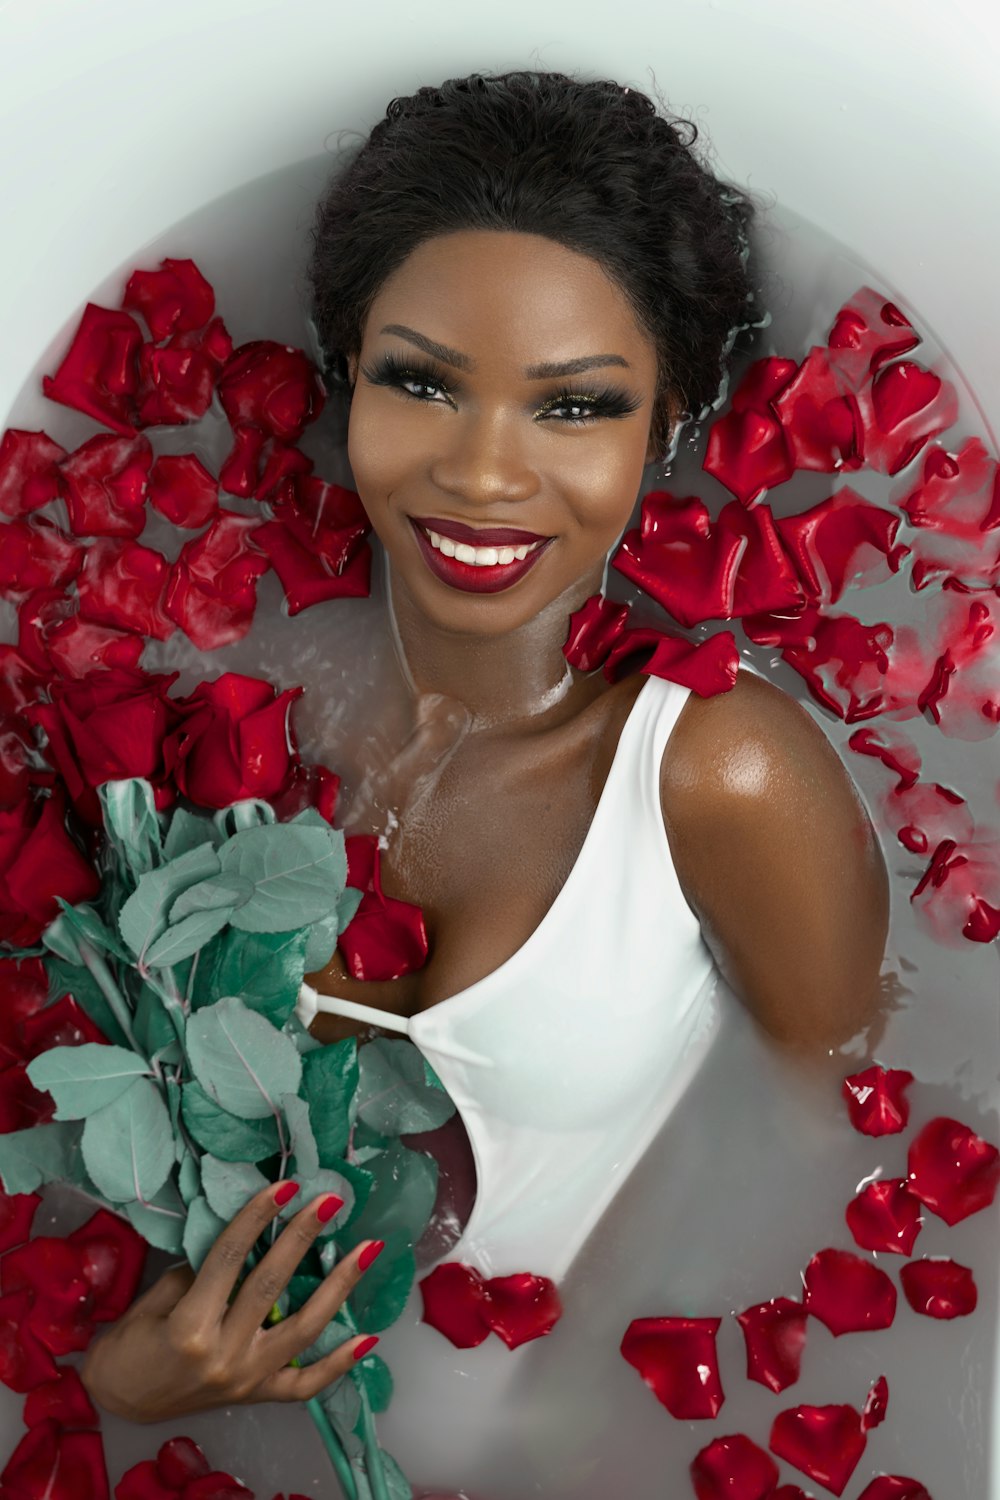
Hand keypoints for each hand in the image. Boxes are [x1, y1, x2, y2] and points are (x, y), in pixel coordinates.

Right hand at [81, 1181, 382, 1422]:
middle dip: (303, 1237)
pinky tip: (370, 1337)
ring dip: (340, 1287)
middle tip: (331, 1200)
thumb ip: (202, 1270)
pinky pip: (306, 1384)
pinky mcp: (258, 1397)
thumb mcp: (157, 1298)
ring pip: (304, 1330)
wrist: (122, 1399)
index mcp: (190, 1327)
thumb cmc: (133, 1342)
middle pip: (271, 1286)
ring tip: (368, 1251)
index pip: (230, 1259)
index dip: (257, 1217)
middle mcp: (223, 1355)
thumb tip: (248, 1237)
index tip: (285, 1185)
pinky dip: (340, 1363)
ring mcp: (246, 1380)